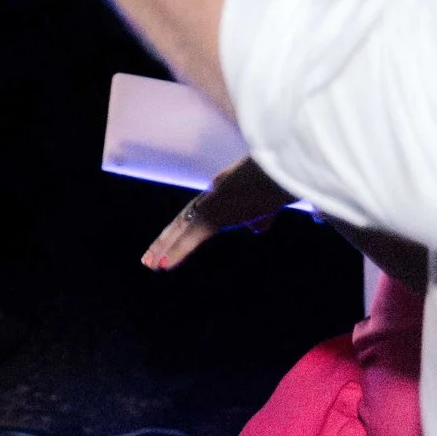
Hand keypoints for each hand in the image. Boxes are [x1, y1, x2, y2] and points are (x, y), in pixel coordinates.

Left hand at [142, 156, 287, 270]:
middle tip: (150, 256)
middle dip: (167, 238)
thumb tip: (258, 228)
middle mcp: (215, 192)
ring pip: (182, 228)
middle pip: (184, 218)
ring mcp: (214, 202)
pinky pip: (192, 236)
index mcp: (228, 187)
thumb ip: (263, 215)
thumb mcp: (273, 202)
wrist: (286, 169)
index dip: (185, 225)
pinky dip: (177, 251)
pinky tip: (163, 265)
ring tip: (150, 264)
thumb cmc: (286, 180)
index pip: (201, 209)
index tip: (172, 237)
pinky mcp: (216, 214)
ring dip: (165, 248)